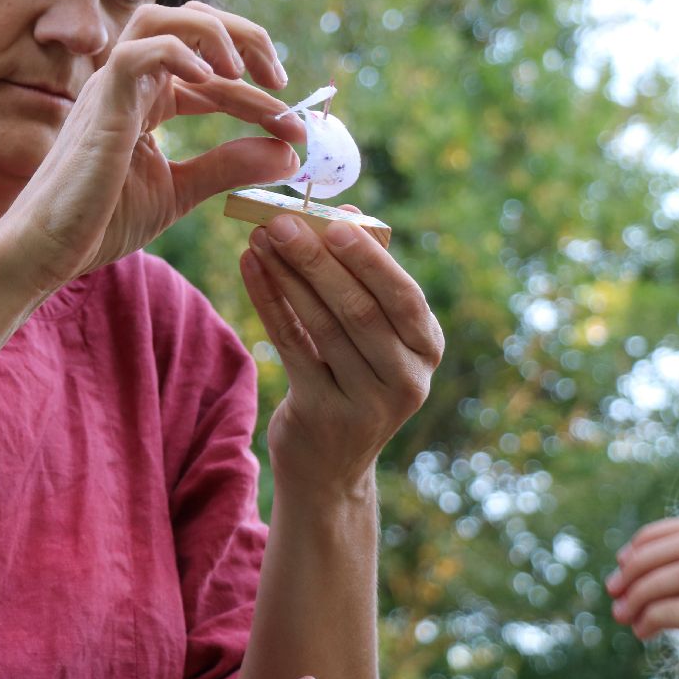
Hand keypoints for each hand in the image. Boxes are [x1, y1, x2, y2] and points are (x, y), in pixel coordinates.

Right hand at [2, 1, 303, 289]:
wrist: (47, 250)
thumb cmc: (100, 221)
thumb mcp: (180, 190)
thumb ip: (229, 166)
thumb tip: (288, 154)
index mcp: (149, 100)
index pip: (214, 76)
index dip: (260, 98)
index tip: (296, 131)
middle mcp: (131, 83)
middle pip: (190, 20)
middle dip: (245, 37)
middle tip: (280, 80)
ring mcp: (112, 87)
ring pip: (161, 17)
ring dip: (213, 31)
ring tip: (244, 70)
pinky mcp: (100, 103)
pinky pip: (137, 52)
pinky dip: (178, 53)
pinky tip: (211, 80)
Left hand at [239, 210, 442, 495]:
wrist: (331, 467)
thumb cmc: (354, 377)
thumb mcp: (375, 335)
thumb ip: (365, 275)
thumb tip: (345, 211)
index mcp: (427, 349)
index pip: (403, 296)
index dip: (369, 258)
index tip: (333, 221)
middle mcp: (407, 380)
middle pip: (360, 310)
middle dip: (317, 260)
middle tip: (281, 222)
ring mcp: (366, 403)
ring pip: (323, 326)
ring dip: (287, 276)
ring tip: (258, 237)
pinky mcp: (322, 415)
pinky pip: (292, 346)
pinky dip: (269, 302)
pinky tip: (250, 268)